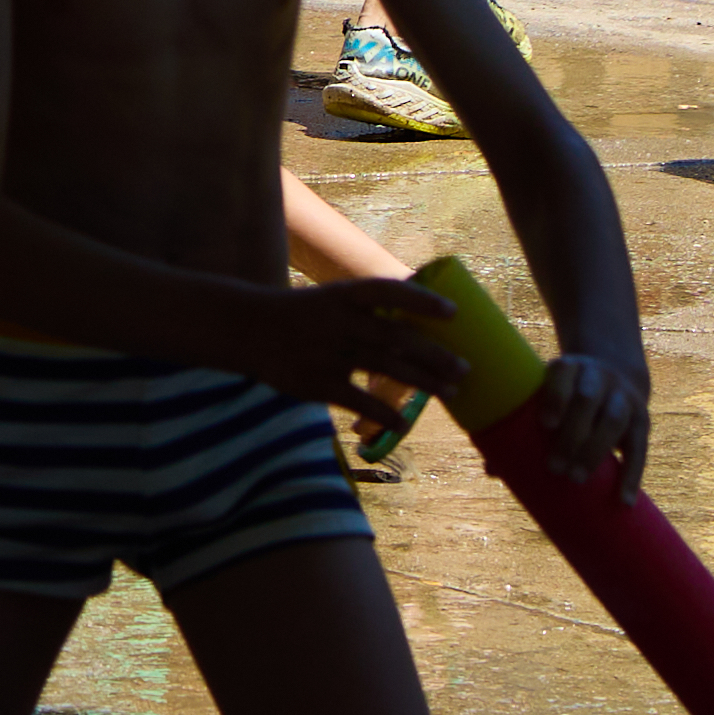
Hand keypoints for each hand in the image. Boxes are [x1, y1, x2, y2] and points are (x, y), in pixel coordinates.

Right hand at [233, 275, 465, 417]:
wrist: (248, 330)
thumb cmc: (302, 314)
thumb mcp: (332, 300)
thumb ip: (369, 311)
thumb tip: (419, 325)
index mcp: (343, 296)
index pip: (388, 293)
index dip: (422, 301)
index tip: (453, 314)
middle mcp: (339, 322)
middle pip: (397, 337)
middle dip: (435, 354)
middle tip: (465, 367)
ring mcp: (329, 353)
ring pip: (386, 368)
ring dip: (424, 381)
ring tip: (451, 391)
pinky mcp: (318, 383)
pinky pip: (359, 401)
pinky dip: (385, 413)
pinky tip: (405, 421)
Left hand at [527, 348, 651, 496]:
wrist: (614, 374)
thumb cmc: (565, 395)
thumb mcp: (546, 396)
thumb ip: (519, 426)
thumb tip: (491, 470)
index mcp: (569, 366)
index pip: (563, 373)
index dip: (556, 397)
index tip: (545, 425)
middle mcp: (598, 375)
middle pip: (588, 400)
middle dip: (572, 434)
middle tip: (554, 468)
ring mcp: (623, 395)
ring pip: (614, 420)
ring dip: (595, 451)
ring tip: (577, 478)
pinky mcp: (642, 419)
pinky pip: (639, 448)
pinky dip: (632, 475)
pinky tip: (623, 500)